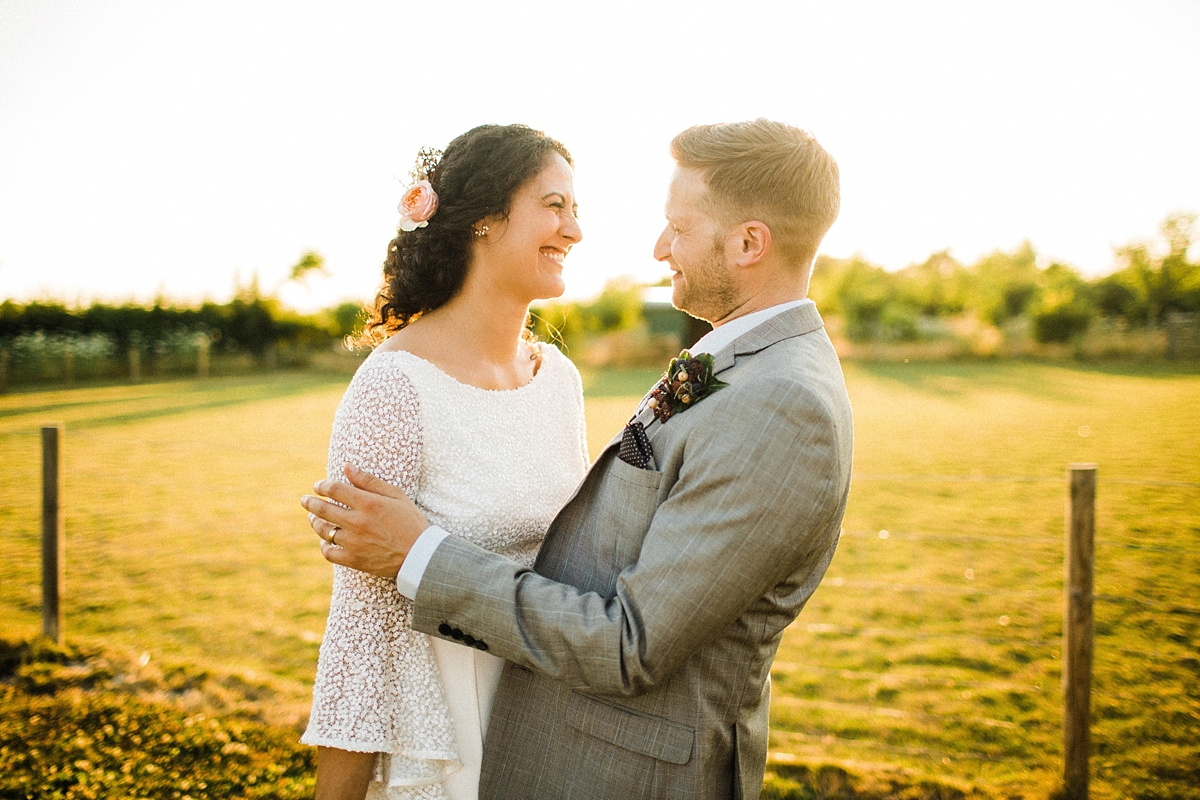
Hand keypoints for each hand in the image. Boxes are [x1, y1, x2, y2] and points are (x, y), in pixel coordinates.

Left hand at [301, 464, 431, 579]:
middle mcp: (357, 521)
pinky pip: (329, 552)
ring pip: (323, 530)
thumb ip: (369, 481)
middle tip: (305, 500)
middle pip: (323, 509)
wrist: (420, 555)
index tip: (318, 486)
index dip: (322, 486)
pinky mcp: (353, 560)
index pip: (334, 489)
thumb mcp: (396, 495)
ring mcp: (353, 542)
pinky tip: (325, 541)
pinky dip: (324, 546)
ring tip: (314, 518)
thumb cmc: (411, 522)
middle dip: (310, 502)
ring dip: (315, 522)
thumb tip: (347, 467)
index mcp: (367, 503)